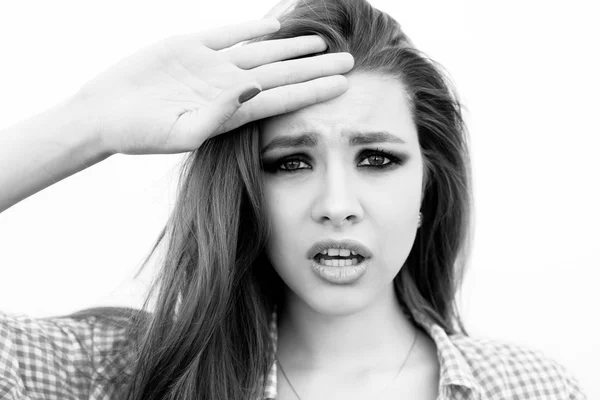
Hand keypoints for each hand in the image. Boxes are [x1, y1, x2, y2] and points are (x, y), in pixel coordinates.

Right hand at [74, 18, 353, 154]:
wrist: (104, 114)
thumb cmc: (138, 133)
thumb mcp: (181, 132)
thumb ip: (220, 114)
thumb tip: (255, 87)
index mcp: (231, 112)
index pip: (282, 99)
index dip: (313, 91)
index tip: (343, 86)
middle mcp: (227, 88)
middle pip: (281, 74)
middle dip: (315, 68)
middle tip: (349, 62)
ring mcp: (211, 66)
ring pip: (261, 52)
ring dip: (292, 47)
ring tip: (322, 43)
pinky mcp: (190, 46)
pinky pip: (229, 33)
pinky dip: (253, 28)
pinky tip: (277, 26)